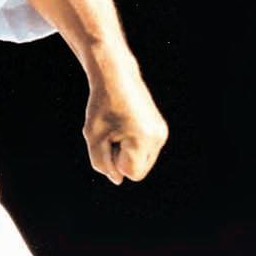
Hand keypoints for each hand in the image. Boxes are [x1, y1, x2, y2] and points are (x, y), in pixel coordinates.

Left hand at [83, 66, 168, 184]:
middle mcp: (158, 137)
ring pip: (141, 162)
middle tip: (112, 134)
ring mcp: (161, 133)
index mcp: (144, 138)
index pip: (131, 173)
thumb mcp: (93, 137)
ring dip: (126, 152)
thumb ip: (102, 164)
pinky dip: (132, 145)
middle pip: (138, 171)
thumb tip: (118, 179)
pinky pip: (143, 152)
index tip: (109, 138)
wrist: (116, 76)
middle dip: (122, 159)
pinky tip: (125, 125)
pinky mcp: (160, 129)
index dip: (114, 162)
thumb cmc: (102, 105)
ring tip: (119, 128)